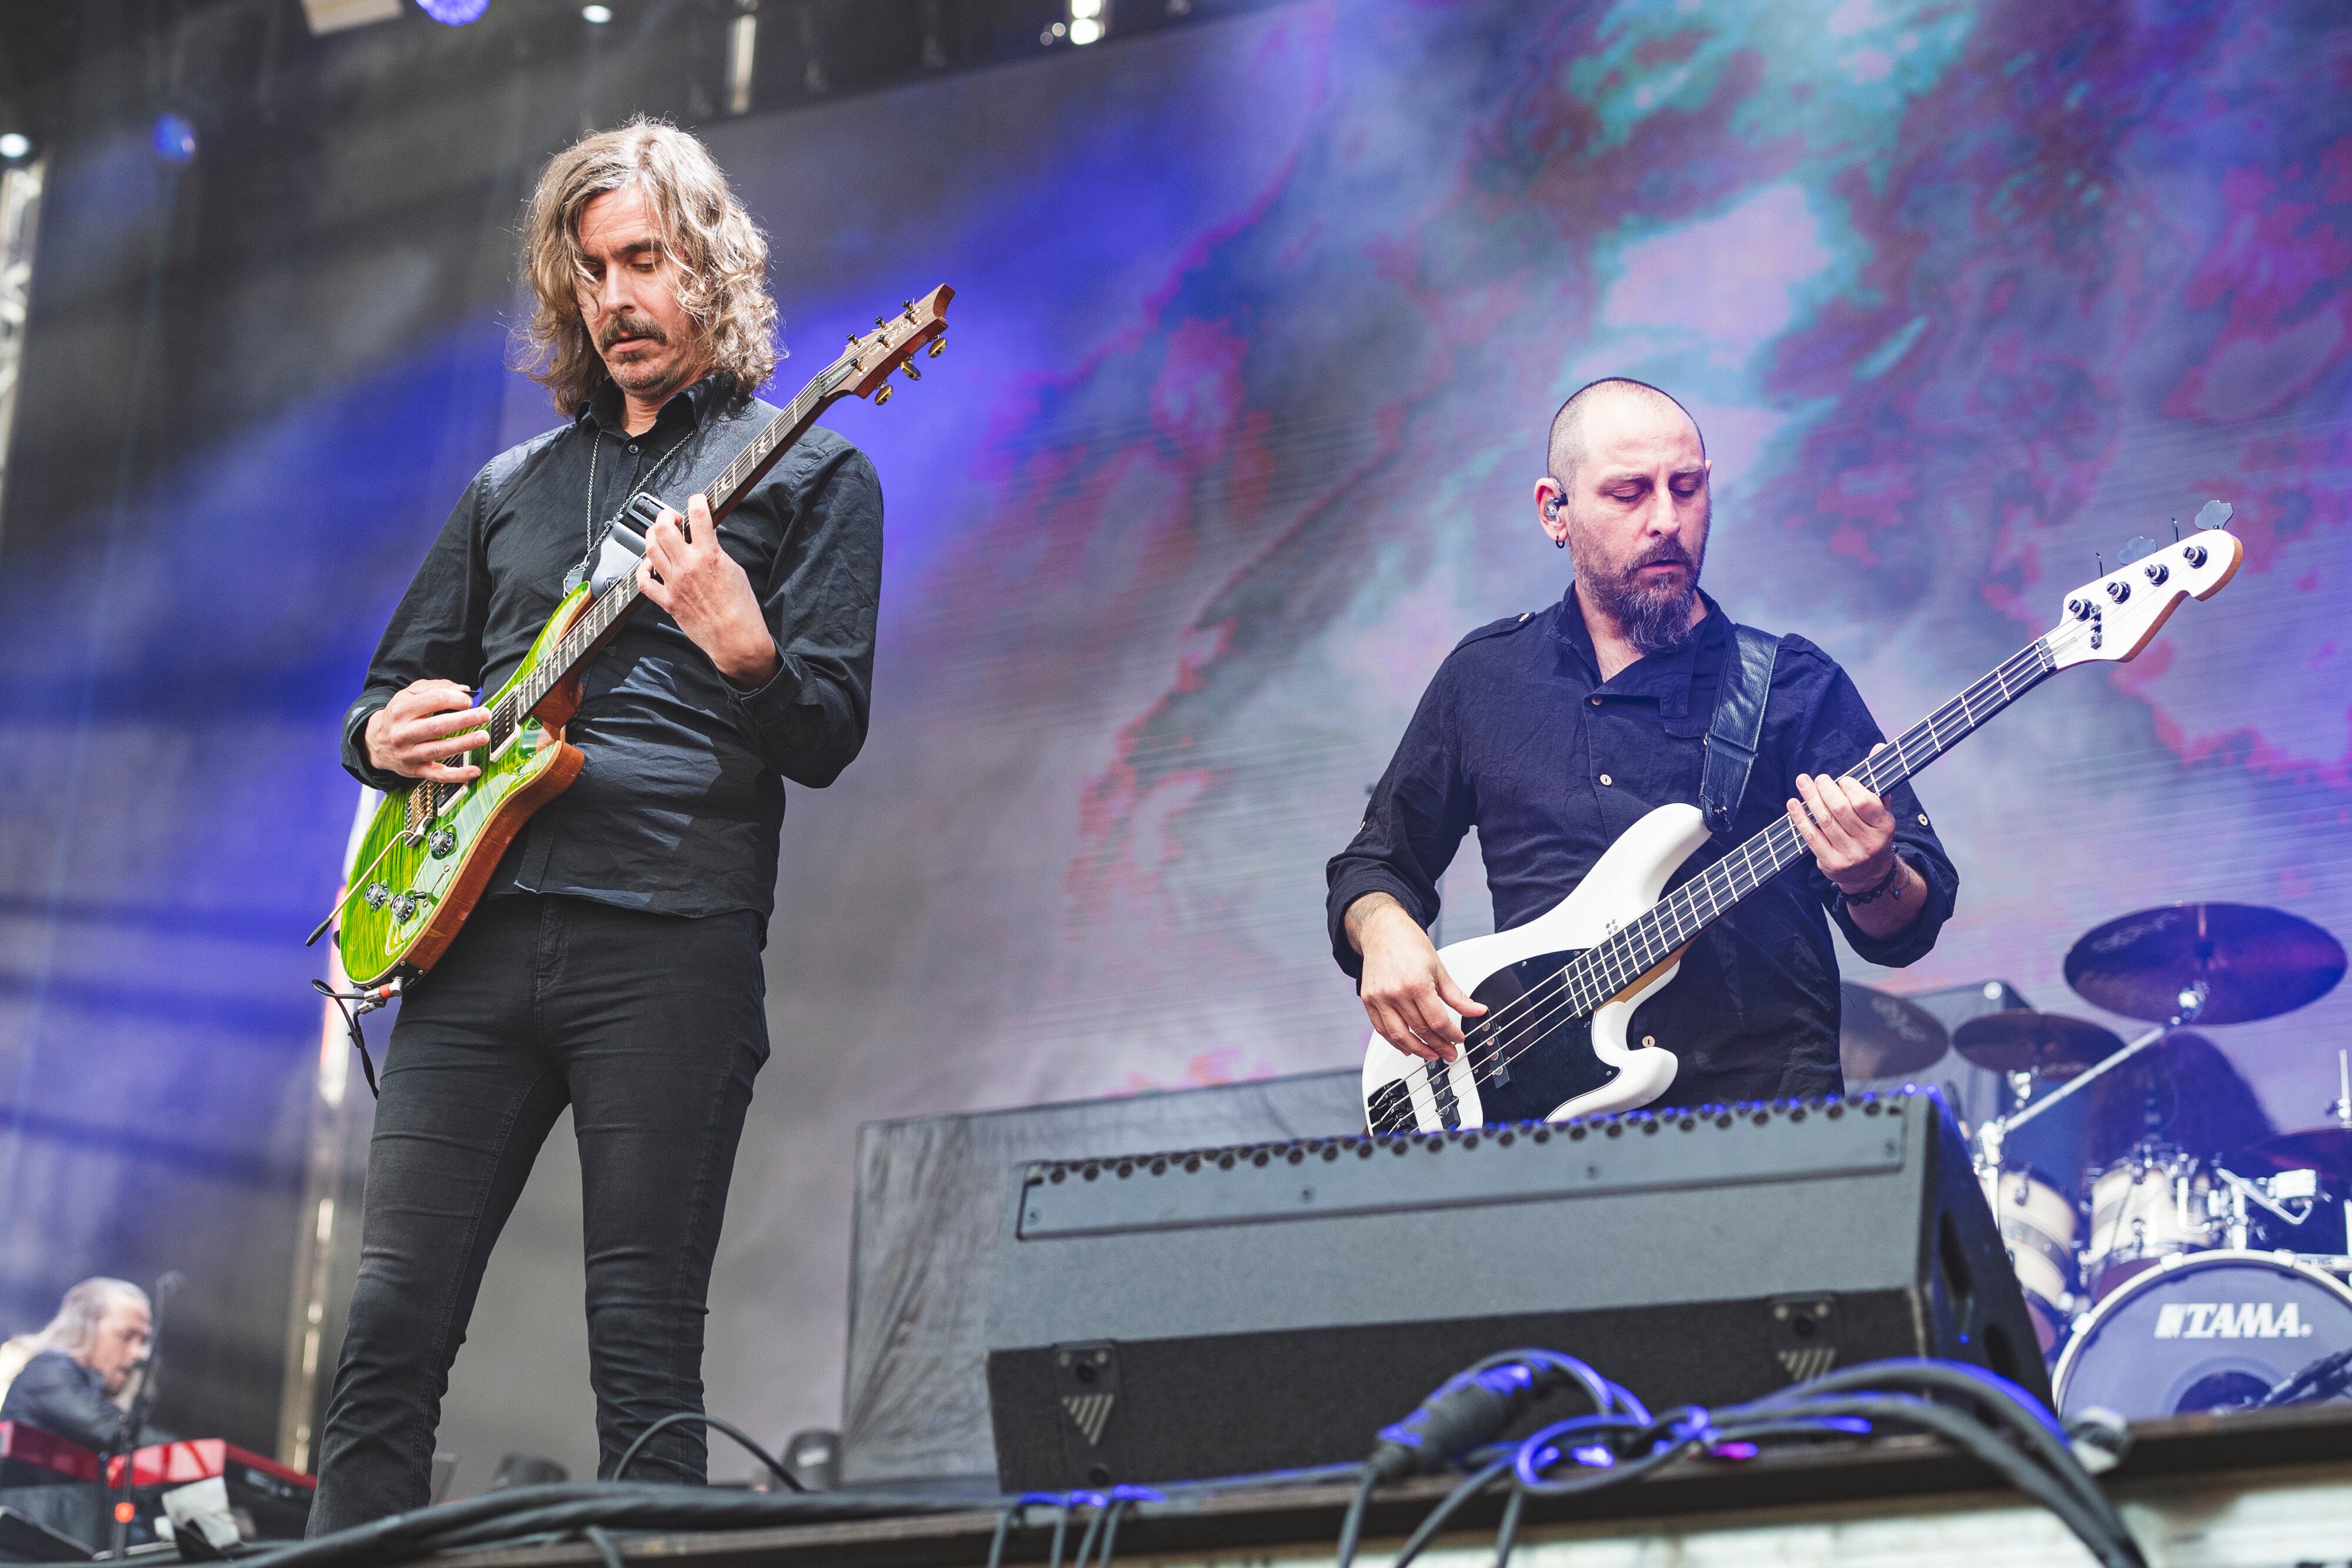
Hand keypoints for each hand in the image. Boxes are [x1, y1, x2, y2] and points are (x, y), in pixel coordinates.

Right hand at [364, 679, 489, 782]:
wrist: (375, 743)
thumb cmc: (399, 715)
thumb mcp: (409, 695)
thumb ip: (435, 688)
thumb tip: (464, 689)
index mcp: (401, 710)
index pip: (434, 700)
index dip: (455, 699)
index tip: (469, 701)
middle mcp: (403, 733)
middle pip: (437, 726)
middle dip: (464, 720)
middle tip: (485, 715)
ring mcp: (408, 754)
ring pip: (439, 749)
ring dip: (463, 743)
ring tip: (483, 737)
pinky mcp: (415, 770)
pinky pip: (438, 775)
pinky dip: (457, 775)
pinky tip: (474, 771)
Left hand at [636, 493, 781, 688]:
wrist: (736, 638)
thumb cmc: (741, 608)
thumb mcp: (734, 570)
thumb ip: (715, 552)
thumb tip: (703, 540)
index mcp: (709, 556)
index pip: (698, 515)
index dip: (696, 501)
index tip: (697, 500)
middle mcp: (688, 566)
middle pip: (663, 529)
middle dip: (665, 517)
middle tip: (672, 518)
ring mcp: (674, 584)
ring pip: (650, 549)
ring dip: (653, 536)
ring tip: (659, 535)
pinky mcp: (667, 601)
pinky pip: (644, 582)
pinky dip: (643, 570)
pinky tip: (650, 565)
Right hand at [1349, 894, 1486, 1062]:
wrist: (1383, 931)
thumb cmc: (1410, 945)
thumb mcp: (1439, 969)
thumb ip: (1458, 995)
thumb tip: (1478, 1011)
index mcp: (1417, 983)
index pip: (1437, 1021)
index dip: (1451, 1035)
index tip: (1459, 1039)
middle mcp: (1396, 992)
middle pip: (1420, 1030)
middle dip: (1438, 1046)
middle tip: (1449, 1053)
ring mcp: (1380, 998)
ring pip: (1399, 1035)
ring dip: (1417, 1050)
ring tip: (1431, 1055)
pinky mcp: (1368, 1000)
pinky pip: (1381, 1029)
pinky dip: (1394, 1042)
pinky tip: (1406, 1047)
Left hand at [1787, 754, 1897, 893]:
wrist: (1870, 875)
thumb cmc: (1872, 833)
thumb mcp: (1881, 810)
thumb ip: (1877, 780)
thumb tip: (1879, 747)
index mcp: (1885, 826)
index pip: (1864, 802)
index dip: (1850, 787)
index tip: (1842, 780)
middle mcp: (1869, 842)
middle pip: (1840, 809)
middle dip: (1825, 789)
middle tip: (1817, 778)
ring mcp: (1850, 855)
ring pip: (1824, 821)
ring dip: (1810, 798)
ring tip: (1803, 783)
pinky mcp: (1831, 863)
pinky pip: (1811, 837)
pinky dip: (1799, 818)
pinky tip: (1793, 804)